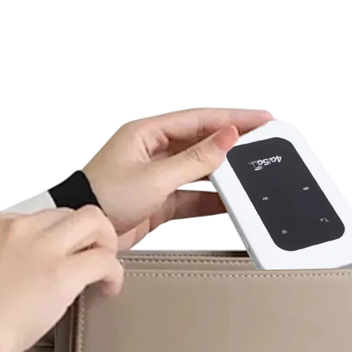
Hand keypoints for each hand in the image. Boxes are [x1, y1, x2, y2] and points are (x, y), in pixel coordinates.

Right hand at [0, 207, 122, 351]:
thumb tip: (21, 279)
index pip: (38, 218)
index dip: (56, 240)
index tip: (60, 260)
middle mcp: (16, 228)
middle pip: (69, 213)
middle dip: (86, 235)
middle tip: (90, 262)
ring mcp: (39, 246)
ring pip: (93, 221)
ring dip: (105, 244)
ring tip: (102, 272)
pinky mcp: (60, 273)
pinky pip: (105, 260)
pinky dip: (114, 274)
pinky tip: (108, 290)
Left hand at [83, 107, 272, 248]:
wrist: (86, 235)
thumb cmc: (103, 197)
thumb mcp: (156, 176)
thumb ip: (195, 159)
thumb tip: (225, 138)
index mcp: (147, 133)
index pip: (200, 119)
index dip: (233, 117)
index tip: (261, 119)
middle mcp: (154, 151)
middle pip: (203, 142)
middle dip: (234, 144)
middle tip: (264, 143)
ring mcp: (158, 176)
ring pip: (201, 171)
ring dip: (225, 174)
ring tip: (253, 174)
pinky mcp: (160, 201)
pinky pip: (193, 196)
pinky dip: (212, 200)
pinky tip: (231, 202)